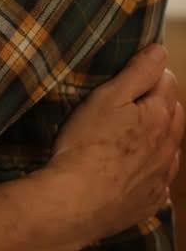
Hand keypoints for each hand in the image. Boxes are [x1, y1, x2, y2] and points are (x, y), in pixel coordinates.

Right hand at [46, 44, 182, 240]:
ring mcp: (162, 176)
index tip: (135, 67)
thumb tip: (159, 51)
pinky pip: (161, 177)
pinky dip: (153, 166)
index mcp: (159, 117)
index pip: (167, 82)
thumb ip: (137, 73)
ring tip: (134, 128)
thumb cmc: (87, 144)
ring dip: (159, 134)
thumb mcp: (107, 97)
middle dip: (160, 100)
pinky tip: (136, 165)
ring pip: (170, 146)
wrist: (78, 201)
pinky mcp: (151, 199)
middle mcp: (169, 147)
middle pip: (174, 114)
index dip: (151, 70)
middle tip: (133, 94)